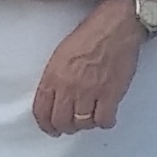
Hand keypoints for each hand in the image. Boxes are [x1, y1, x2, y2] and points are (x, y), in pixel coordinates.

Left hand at [33, 1, 144, 136]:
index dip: (45, 125)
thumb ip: (55, 78)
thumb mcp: (61, 54)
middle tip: (70, 128)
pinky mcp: (110, 94)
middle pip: (61, 121)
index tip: (50, 129)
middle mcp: (69, 87)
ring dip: (85, 125)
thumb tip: (55, 97)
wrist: (115, 28)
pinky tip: (106, 116)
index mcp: (53, 76)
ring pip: (82, 123)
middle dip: (64, 128)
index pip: (41, 111)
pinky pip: (104, 120)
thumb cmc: (90, 36)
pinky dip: (105, 122)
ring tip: (89, 119)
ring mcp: (90, 92)